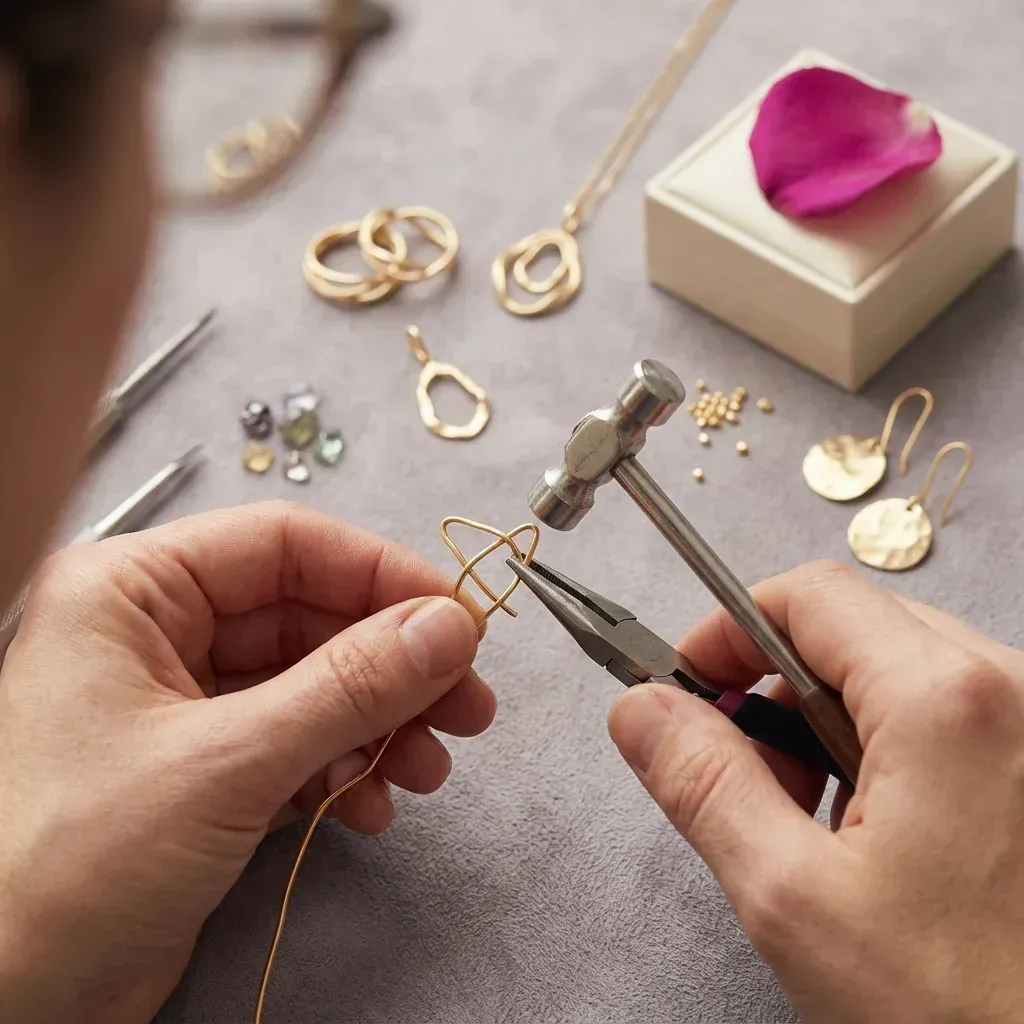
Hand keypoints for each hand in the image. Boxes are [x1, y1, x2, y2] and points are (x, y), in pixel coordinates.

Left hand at [0, 502, 494, 1023]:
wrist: (6, 1010)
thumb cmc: (73, 865)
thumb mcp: (229, 762)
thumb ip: (351, 685)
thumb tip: (450, 625)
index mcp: (134, 590)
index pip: (285, 546)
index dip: (381, 575)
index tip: (459, 621)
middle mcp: (157, 632)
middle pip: (309, 618)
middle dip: (393, 667)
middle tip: (467, 707)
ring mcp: (181, 702)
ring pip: (312, 684)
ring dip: (379, 725)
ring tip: (428, 770)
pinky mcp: (202, 768)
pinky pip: (295, 741)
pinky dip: (343, 768)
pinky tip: (371, 807)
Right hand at [608, 561, 1023, 1023]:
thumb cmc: (971, 1014)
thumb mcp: (796, 900)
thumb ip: (704, 784)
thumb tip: (644, 711)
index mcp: (948, 702)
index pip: (811, 596)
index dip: (730, 631)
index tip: (689, 682)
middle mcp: (1013, 691)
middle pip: (853, 630)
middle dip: (776, 690)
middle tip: (740, 768)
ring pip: (898, 674)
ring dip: (828, 727)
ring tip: (810, 820)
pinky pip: (947, 716)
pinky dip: (886, 751)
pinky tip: (873, 831)